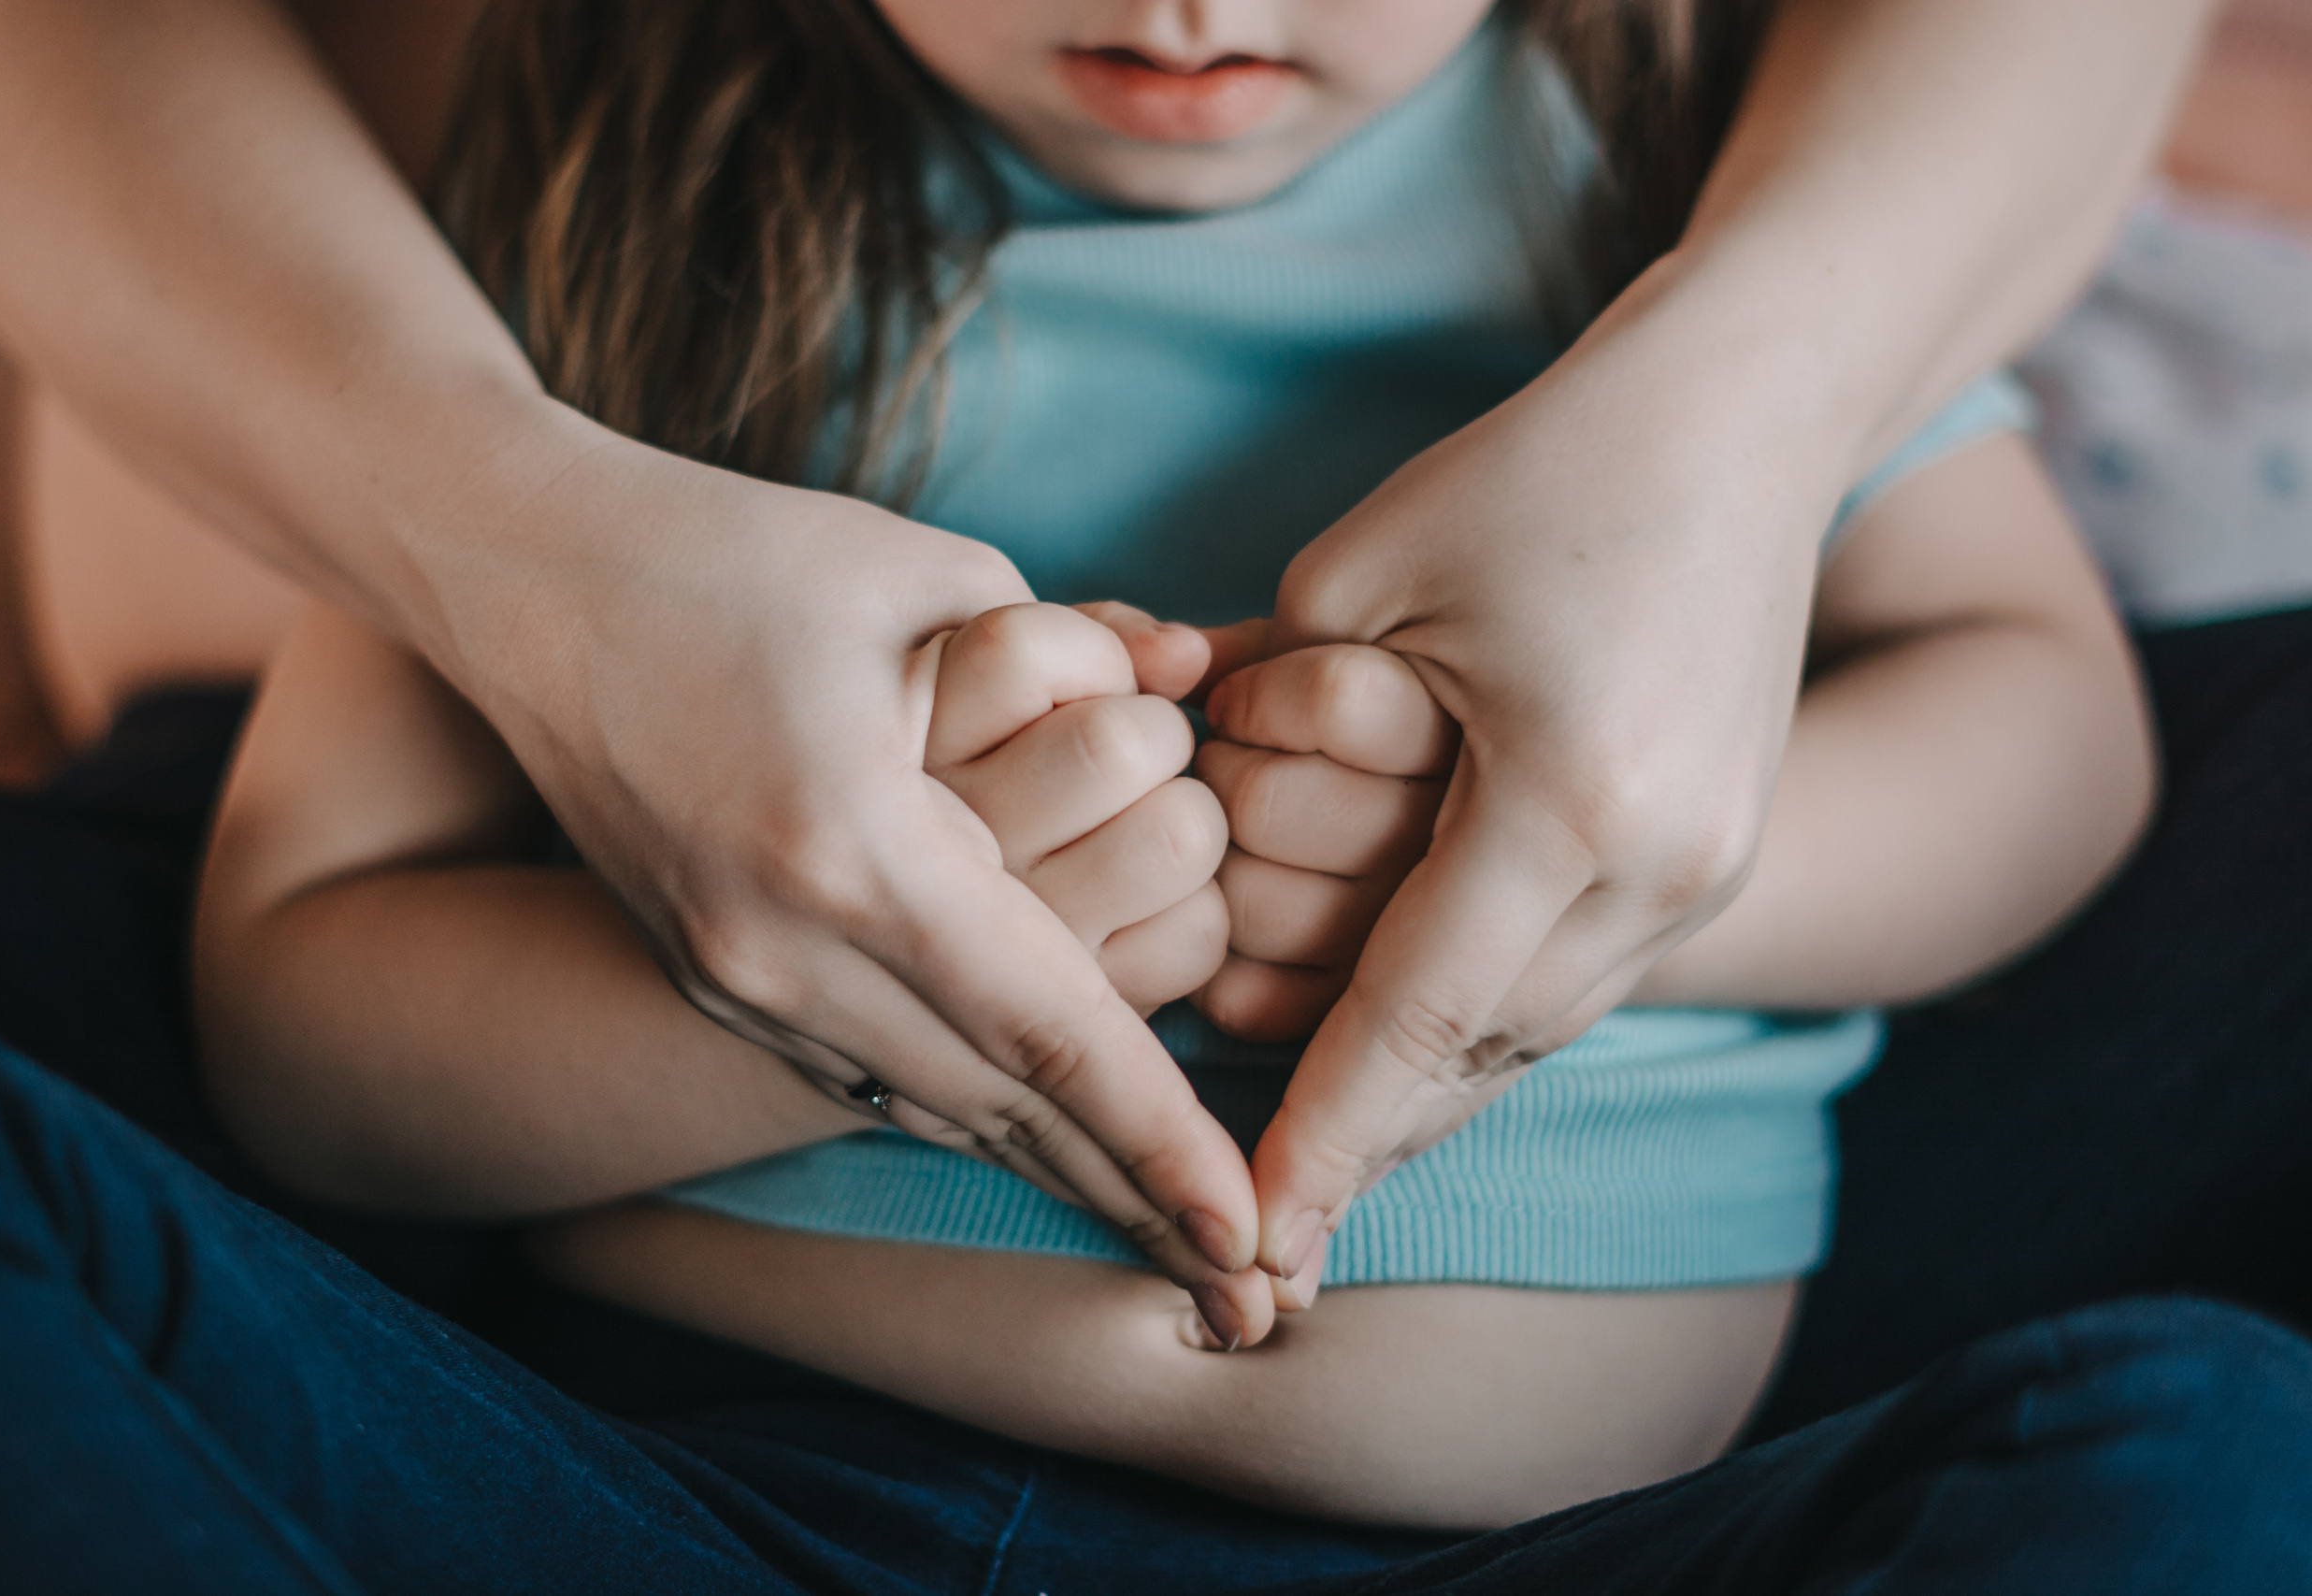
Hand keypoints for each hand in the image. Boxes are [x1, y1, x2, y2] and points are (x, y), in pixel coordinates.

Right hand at [464, 438, 1270, 1343]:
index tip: (1249, 1231)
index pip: (1049, 1027)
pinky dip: (970, 1111)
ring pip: (933, 1105)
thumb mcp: (921, 570)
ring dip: (1055, 1171)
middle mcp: (784, 944)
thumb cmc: (726, 549)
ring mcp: (732, 971)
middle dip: (1132, 1202)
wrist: (516, 577)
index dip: (1162, 1140)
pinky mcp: (709, 969)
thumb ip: (1077, 650)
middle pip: (1000, 1106)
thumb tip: (1187, 695)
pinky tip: (1042, 1142)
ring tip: (1164, 1239)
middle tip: (1248, 1296)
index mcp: (851, 845)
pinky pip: (870, 1073)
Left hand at [1244, 286, 1837, 1283]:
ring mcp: (1711, 868)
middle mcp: (1664, 864)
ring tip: (1331, 1161)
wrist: (1744, 415)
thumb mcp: (1358, 574)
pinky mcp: (1721, 852)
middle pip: (1484, 1056)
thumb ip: (1266, 717)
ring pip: (1540, 1033)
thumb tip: (1196, 824)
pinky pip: (1582, 980)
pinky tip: (1417, 1053)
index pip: (1413, 1015)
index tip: (1258, 1238)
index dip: (1323, 1133)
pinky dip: (1491, 1024)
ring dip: (1431, 1093)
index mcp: (1573, 800)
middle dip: (1371, 1141)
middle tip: (1268, 1224)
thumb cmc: (1538, 467)